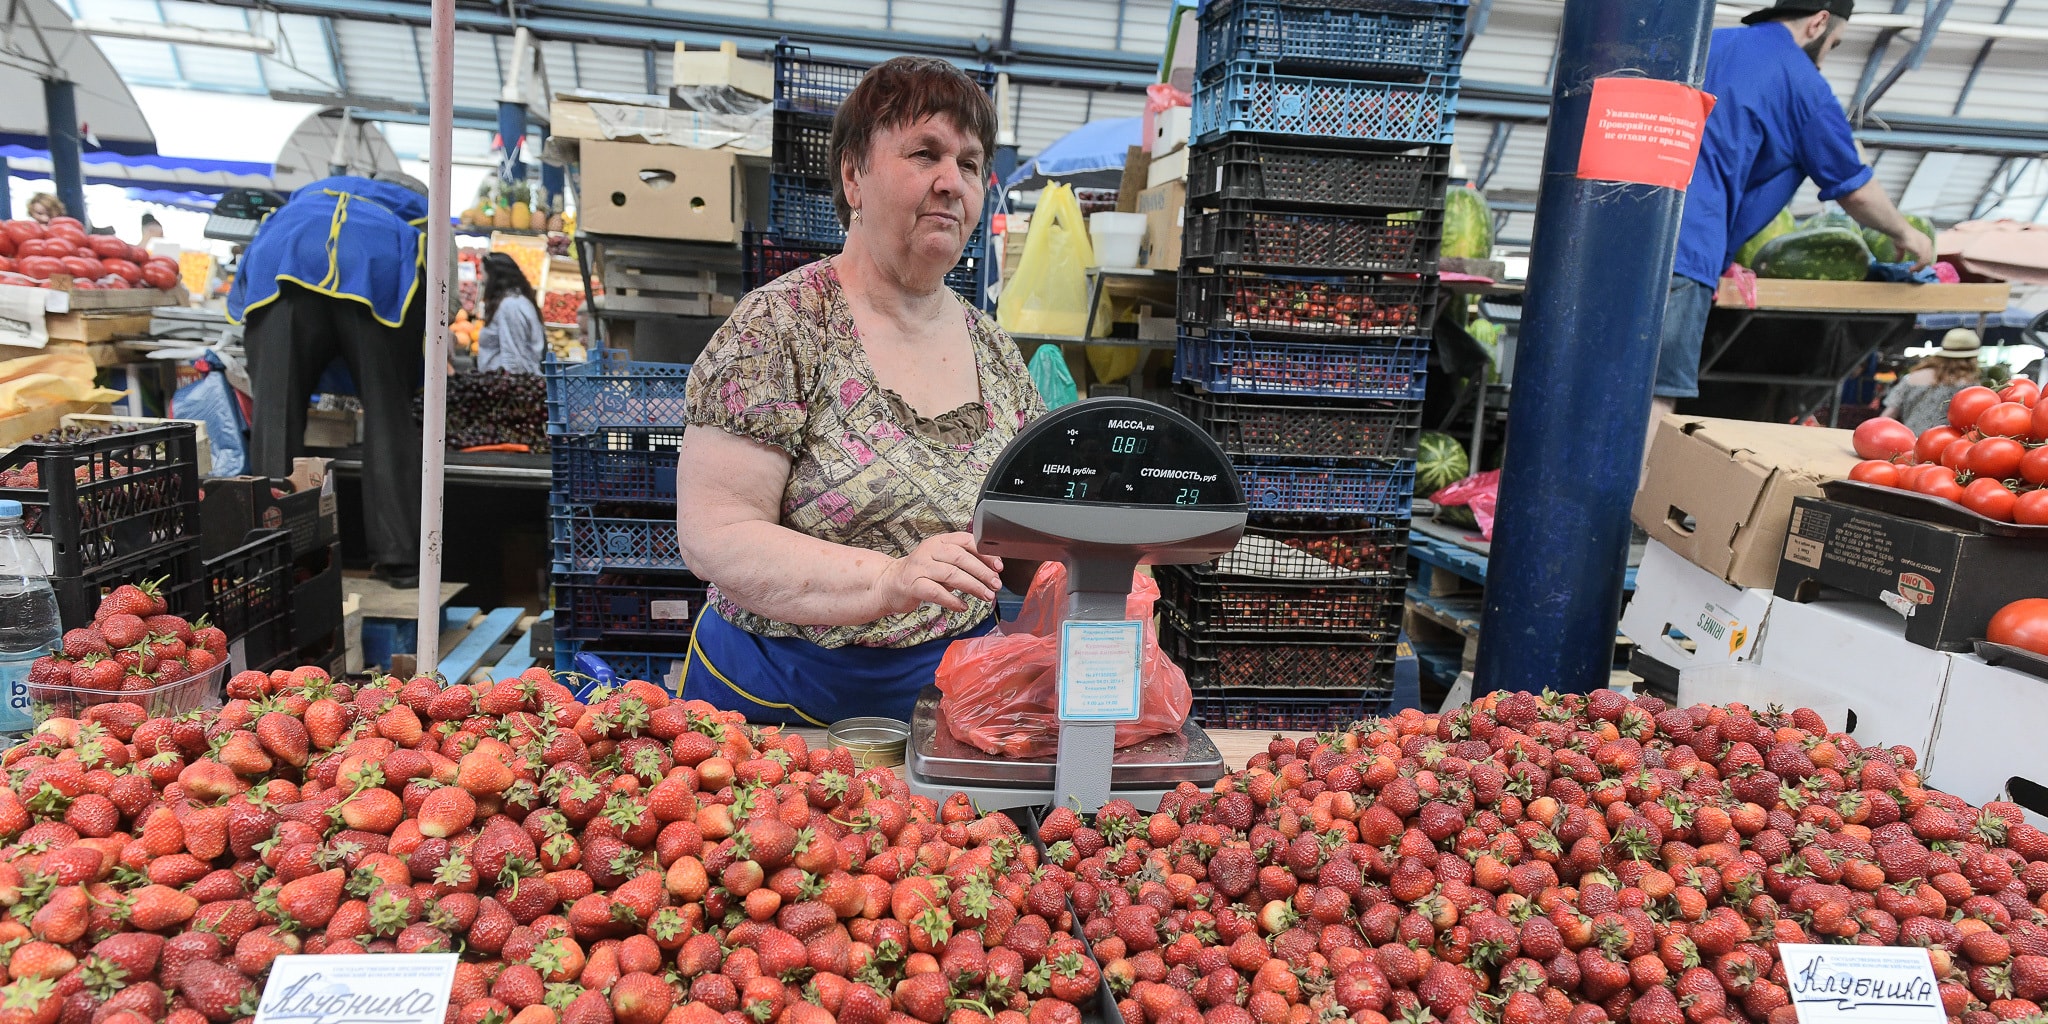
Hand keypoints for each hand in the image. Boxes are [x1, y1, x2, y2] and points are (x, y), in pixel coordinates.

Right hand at [872, 532, 1002, 615]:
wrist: (890, 582)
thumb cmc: (921, 572)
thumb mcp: (942, 561)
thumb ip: (962, 563)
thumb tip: (992, 571)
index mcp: (940, 541)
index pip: (966, 541)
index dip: (985, 553)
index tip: (999, 566)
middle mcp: (929, 550)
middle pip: (961, 558)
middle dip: (982, 572)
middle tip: (995, 584)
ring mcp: (919, 567)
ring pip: (951, 574)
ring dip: (972, 586)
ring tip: (985, 596)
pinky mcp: (912, 584)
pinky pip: (936, 592)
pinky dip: (952, 600)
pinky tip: (963, 606)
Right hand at [1897, 227, 1935, 269]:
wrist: (1900, 231)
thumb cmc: (1900, 236)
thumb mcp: (1900, 246)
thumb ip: (1901, 254)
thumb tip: (1897, 261)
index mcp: (1925, 241)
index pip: (1928, 253)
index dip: (1924, 261)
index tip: (1918, 266)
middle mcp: (1928, 244)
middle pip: (1929, 258)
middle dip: (1922, 266)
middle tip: (1915, 271)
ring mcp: (1926, 247)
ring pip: (1926, 261)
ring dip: (1920, 268)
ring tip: (1912, 271)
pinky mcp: (1922, 251)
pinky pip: (1922, 262)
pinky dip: (1917, 267)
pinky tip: (1911, 269)